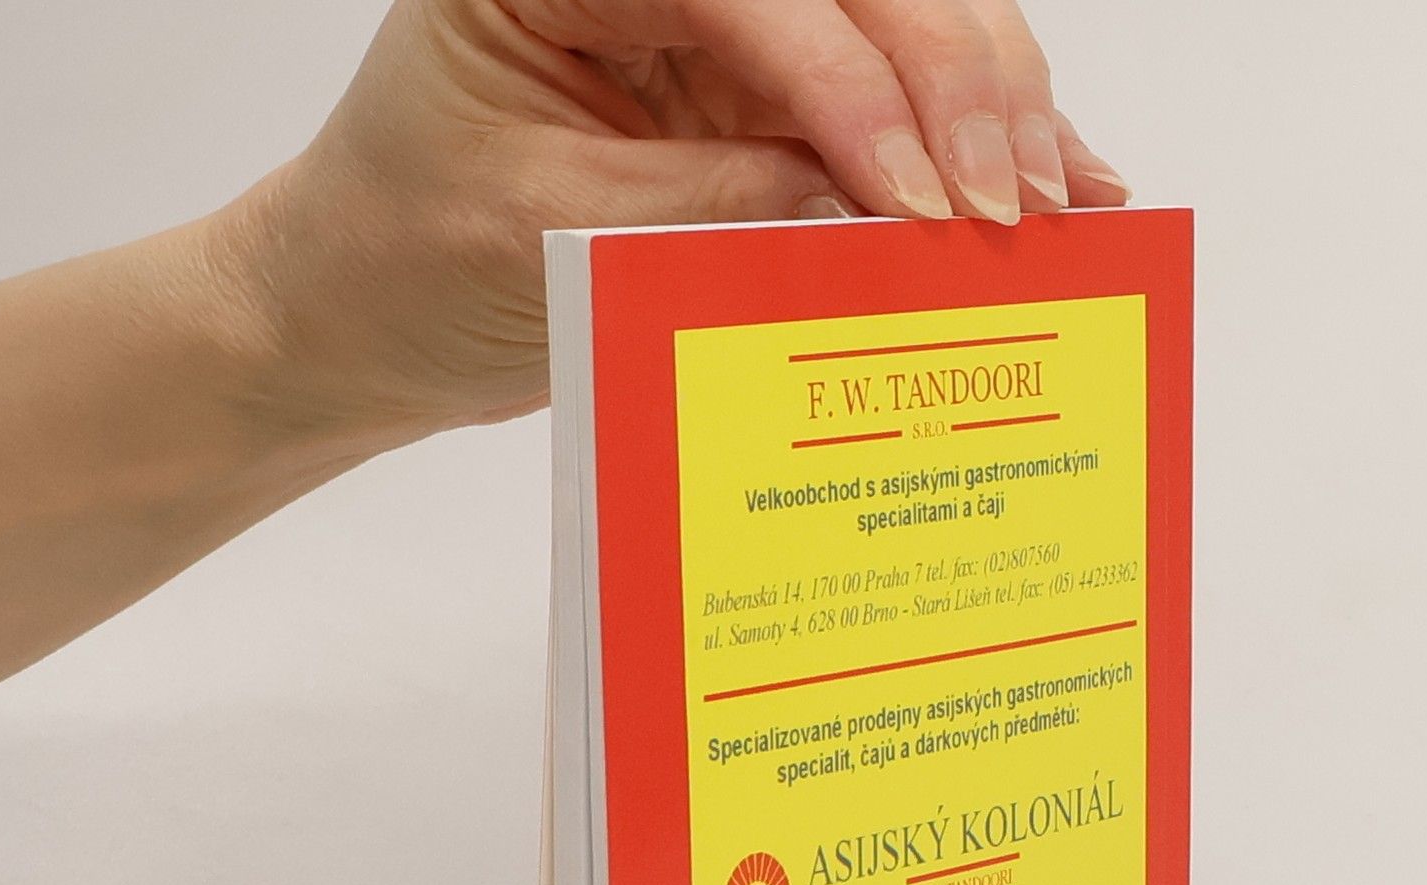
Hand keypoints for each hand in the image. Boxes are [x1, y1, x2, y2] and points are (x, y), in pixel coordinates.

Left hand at [221, 0, 1129, 450]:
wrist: (361, 314)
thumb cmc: (408, 261)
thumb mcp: (547, 239)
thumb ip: (711, 209)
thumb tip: (874, 213)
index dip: (855, 90)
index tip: (924, 200)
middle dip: (952, 83)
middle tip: (1017, 201)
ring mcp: (715, 25)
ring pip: (895, 24)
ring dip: (989, 103)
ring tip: (1065, 197)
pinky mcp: (755, 93)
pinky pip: (881, 102)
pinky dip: (966, 145)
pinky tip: (1051, 179)